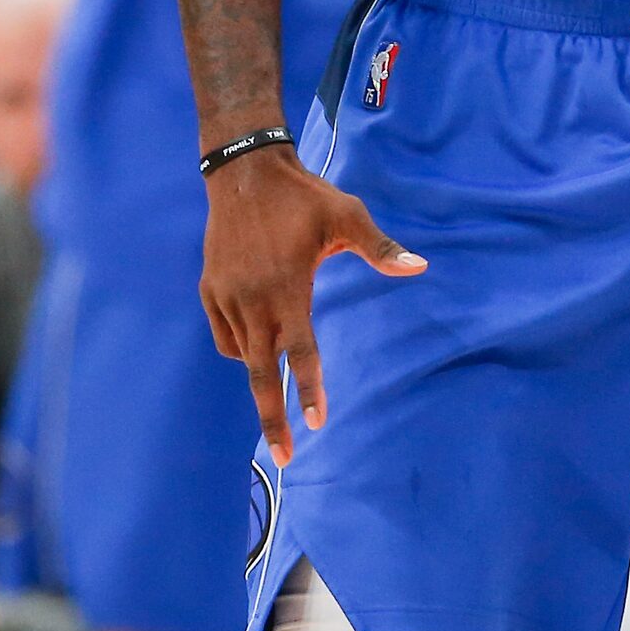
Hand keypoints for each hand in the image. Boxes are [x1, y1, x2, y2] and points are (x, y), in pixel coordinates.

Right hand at [199, 150, 425, 464]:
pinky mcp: (209, 291)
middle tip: (284, 459)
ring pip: (242, 355)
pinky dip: (240, 348)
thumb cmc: (303, 196)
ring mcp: (226, 297)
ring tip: (275, 388)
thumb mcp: (347, 215)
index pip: (300, 352)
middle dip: (273, 418)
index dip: (308, 389)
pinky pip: (226, 337)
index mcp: (288, 288)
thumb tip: (420, 268)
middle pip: (260, 373)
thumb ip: (380, 248)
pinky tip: (258, 340)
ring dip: (260, 376)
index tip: (317, 423)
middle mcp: (253, 300)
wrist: (244, 170)